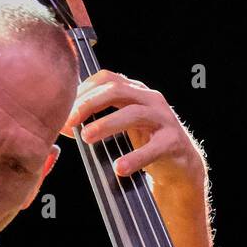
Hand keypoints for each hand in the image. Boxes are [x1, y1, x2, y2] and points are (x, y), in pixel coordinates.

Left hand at [61, 69, 204, 189]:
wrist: (180, 166)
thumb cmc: (146, 142)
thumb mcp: (122, 124)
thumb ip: (99, 117)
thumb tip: (66, 124)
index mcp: (136, 91)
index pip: (107, 79)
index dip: (84, 91)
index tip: (66, 109)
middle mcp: (150, 99)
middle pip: (117, 90)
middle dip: (90, 104)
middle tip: (71, 121)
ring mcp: (164, 119)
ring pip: (133, 114)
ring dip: (107, 124)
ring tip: (87, 139)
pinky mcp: (173, 142)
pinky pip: (153, 148)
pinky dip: (135, 158)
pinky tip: (120, 168)